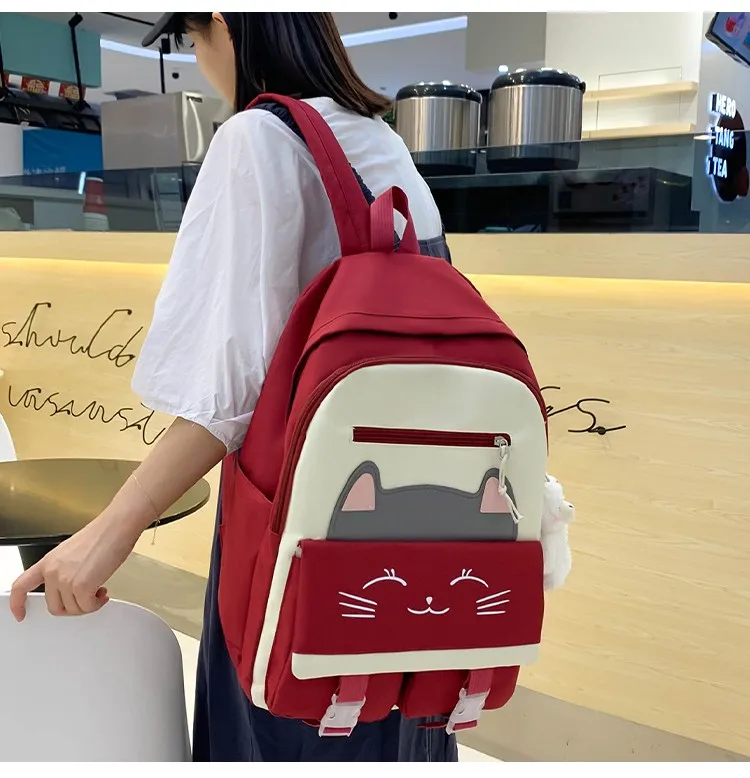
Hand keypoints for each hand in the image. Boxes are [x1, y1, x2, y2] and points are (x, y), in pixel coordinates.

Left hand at [9, 515, 139, 621]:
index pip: (21, 586)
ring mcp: (65, 579)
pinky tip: (102, 592)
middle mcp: (53, 571)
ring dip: (88, 605)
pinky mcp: (81, 586)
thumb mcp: (72, 553)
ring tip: (98, 592)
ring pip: (72, 609)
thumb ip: (63, 571)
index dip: (17, 604)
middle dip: (72, 607)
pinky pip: (87, 607)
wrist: (116, 526)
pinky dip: (96, 604)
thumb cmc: (102, 535)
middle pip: (54, 606)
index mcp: (48, 562)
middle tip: (85, 599)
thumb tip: (69, 589)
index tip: (20, 614)